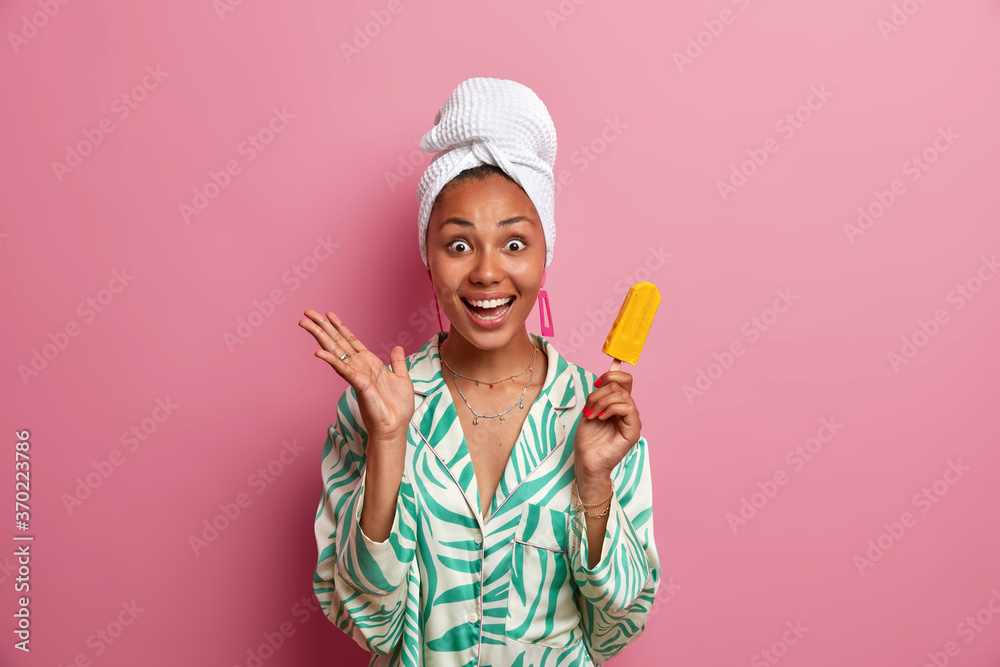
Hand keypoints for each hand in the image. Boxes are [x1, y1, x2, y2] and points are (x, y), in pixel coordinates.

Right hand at [298, 309, 414, 440]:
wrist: (396, 427)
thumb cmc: (397, 408)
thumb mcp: (402, 378)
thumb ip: (398, 362)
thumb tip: (397, 347)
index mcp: (369, 363)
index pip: (350, 340)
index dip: (339, 326)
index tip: (328, 314)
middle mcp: (359, 367)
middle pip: (337, 342)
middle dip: (322, 326)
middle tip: (307, 312)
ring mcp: (356, 374)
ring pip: (335, 351)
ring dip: (320, 336)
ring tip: (305, 323)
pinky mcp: (358, 384)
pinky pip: (343, 369)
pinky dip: (331, 360)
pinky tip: (318, 352)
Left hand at [573, 370, 641, 481]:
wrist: (586, 461)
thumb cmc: (587, 439)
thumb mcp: (590, 410)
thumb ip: (598, 395)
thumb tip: (604, 380)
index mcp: (618, 405)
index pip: (625, 381)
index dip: (612, 375)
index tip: (597, 383)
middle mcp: (628, 412)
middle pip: (621, 386)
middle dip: (600, 392)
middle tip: (588, 407)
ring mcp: (632, 421)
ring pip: (623, 396)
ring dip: (602, 401)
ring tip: (592, 414)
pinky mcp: (633, 431)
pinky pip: (628, 408)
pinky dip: (611, 409)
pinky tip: (600, 418)